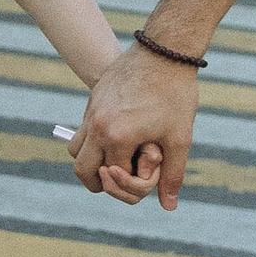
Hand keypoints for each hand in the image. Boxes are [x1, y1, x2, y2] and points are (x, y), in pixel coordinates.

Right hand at [70, 46, 195, 208]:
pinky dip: (94, 139)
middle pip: (82, 170)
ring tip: (113, 161)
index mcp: (117, 137)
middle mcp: (97, 125)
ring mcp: (91, 110)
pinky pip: (83, 128)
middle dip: (98, 183)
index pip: (113, 177)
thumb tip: (169, 206)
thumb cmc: (175, 94)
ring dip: (91, 160)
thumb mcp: (179, 138)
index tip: (148, 171)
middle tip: (115, 182)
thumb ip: (172, 175)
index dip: (131, 182)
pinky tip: (118, 134)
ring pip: (76, 149)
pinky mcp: (93, 98)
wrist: (165, 50)